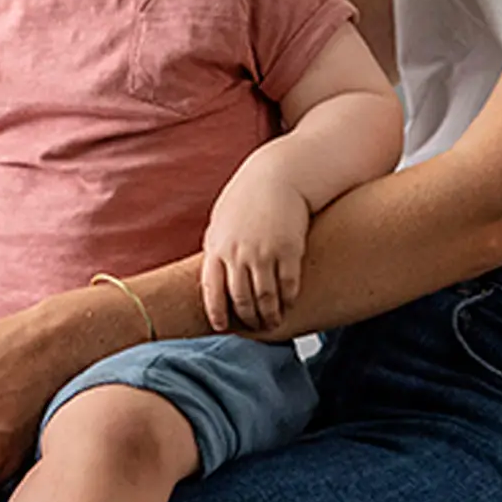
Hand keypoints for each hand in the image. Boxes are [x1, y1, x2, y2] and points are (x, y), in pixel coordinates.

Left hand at [202, 161, 310, 332]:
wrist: (278, 175)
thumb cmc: (248, 196)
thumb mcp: (222, 220)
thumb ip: (216, 247)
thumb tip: (212, 274)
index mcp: (217, 247)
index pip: (211, 291)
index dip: (217, 313)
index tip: (223, 326)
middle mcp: (238, 253)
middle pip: (241, 299)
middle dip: (249, 318)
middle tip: (256, 326)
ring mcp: (263, 253)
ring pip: (265, 298)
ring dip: (270, 315)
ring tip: (274, 320)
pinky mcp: (288, 251)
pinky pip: (288, 286)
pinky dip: (289, 299)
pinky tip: (290, 302)